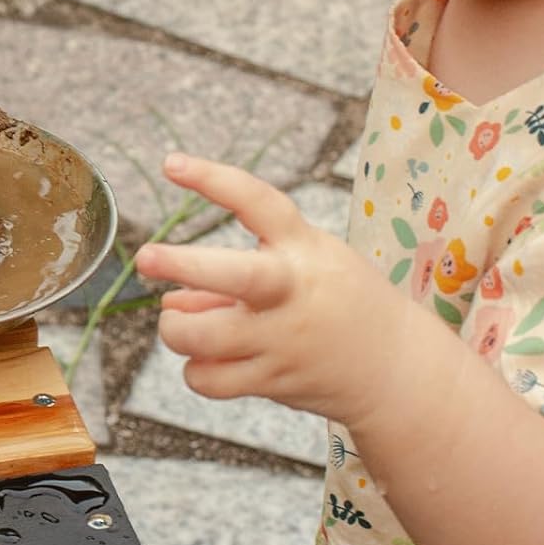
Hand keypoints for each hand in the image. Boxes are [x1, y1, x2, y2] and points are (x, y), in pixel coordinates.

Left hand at [133, 154, 423, 425]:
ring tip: (177, 321)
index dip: (214, 179)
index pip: (260, 202)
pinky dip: (196, 371)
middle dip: (183, 264)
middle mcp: (293, 293)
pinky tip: (207, 361)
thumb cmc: (339, 301)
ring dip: (174, 328)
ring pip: (204, 337)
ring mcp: (283, 340)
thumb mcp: (303, 265)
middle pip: (234, 276)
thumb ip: (238, 271)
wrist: (397, 368)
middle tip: (146, 256)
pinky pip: (210, 380)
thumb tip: (170, 299)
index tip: (172, 163)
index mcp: (304, 248)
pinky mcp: (273, 381)